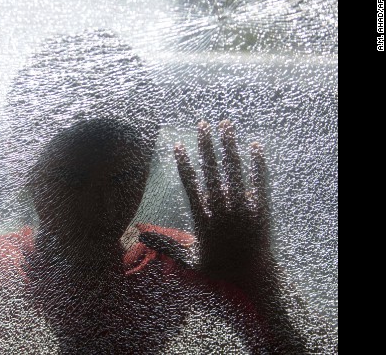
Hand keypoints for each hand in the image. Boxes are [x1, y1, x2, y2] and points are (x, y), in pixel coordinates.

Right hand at [170, 120, 306, 352]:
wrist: (255, 280)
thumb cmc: (221, 271)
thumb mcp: (190, 262)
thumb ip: (167, 246)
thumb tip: (142, 236)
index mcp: (204, 221)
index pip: (191, 186)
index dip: (184, 165)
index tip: (178, 146)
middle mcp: (223, 211)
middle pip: (213, 172)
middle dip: (207, 146)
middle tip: (203, 124)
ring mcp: (244, 209)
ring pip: (235, 172)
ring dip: (230, 147)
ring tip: (226, 125)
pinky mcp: (262, 210)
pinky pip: (260, 182)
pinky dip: (258, 164)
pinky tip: (255, 146)